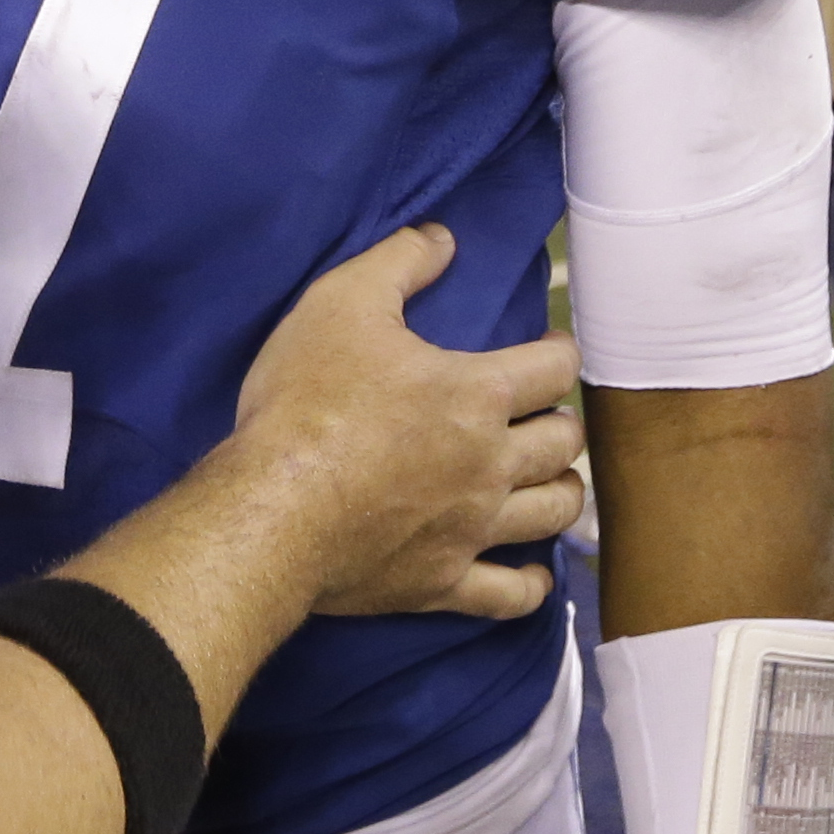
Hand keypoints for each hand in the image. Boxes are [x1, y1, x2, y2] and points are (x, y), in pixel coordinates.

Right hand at [226, 225, 583, 624]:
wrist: (270, 511)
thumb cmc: (304, 403)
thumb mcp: (340, 302)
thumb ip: (399, 261)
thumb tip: (442, 238)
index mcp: (478, 394)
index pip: (555, 368)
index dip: (561, 350)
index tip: (553, 347)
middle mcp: (490, 464)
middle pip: (562, 441)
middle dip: (561, 420)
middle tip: (545, 412)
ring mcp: (471, 529)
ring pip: (553, 512)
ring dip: (563, 490)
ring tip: (551, 478)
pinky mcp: (442, 583)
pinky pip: (509, 595)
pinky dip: (531, 586)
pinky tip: (534, 575)